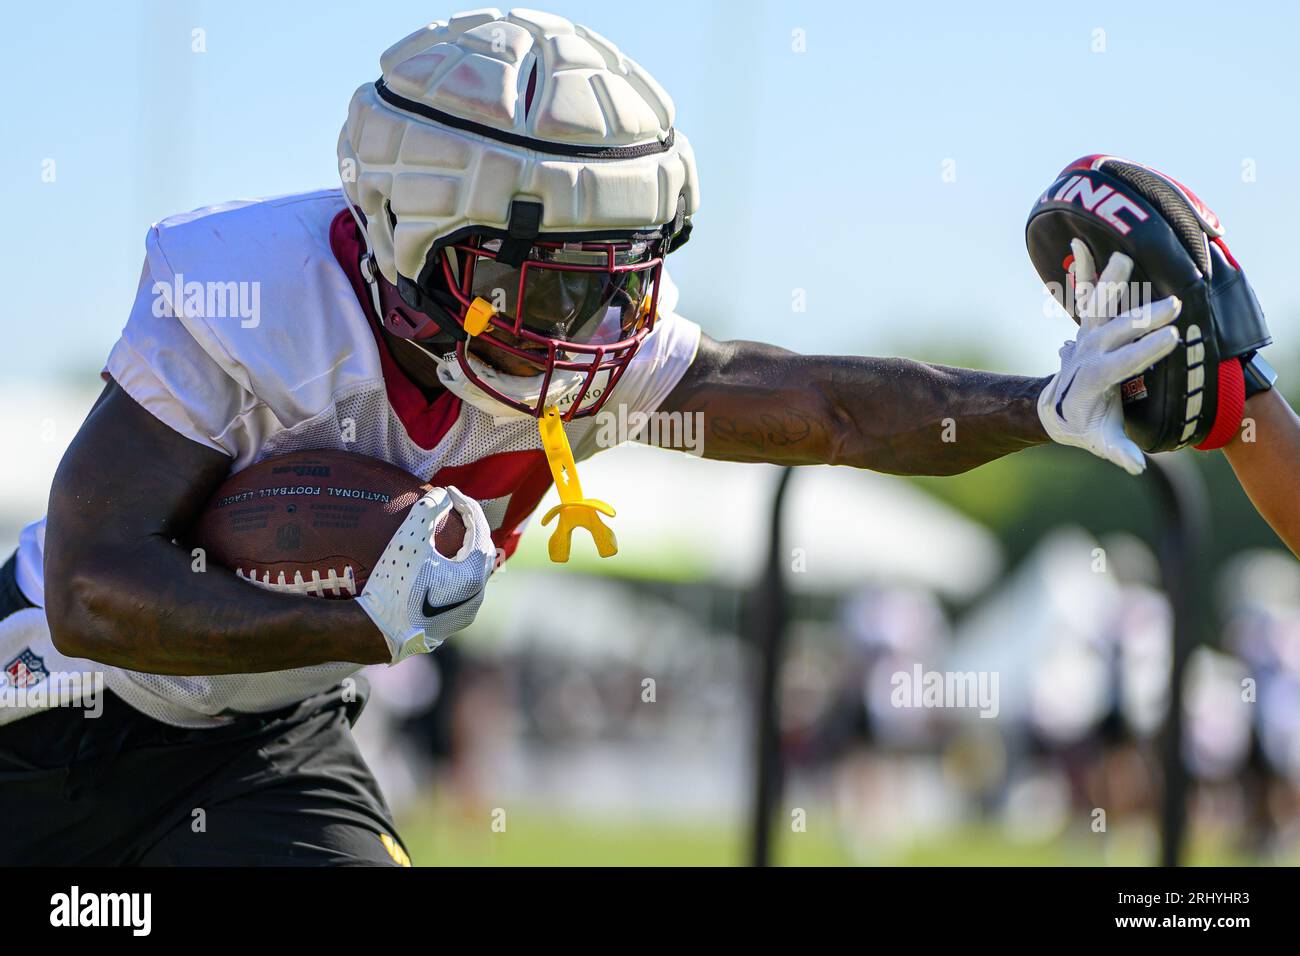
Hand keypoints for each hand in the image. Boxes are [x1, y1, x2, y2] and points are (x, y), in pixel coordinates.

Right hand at [356, 486, 495, 663]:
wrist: (375, 632)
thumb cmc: (393, 585)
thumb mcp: (408, 541)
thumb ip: (428, 511)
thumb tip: (442, 495)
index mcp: (472, 577)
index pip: (479, 531)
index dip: (467, 506)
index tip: (450, 491)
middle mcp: (475, 597)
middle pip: (482, 552)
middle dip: (472, 527)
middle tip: (456, 509)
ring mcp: (464, 613)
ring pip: (474, 573)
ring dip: (466, 550)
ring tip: (451, 532)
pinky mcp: (450, 623)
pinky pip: (460, 589)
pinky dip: (455, 569)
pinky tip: (437, 561)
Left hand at [1038, 239, 1181, 474]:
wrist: (1055, 411)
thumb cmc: (1085, 427)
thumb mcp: (1101, 442)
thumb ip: (1118, 453)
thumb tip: (1136, 468)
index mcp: (1094, 380)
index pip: (1121, 364)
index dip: (1145, 352)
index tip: (1172, 339)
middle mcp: (1088, 353)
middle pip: (1117, 332)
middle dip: (1144, 318)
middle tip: (1173, 305)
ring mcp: (1086, 336)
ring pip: (1097, 305)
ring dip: (1110, 281)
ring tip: (1122, 255)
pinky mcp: (1087, 325)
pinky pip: (1082, 294)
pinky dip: (1081, 269)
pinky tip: (1079, 243)